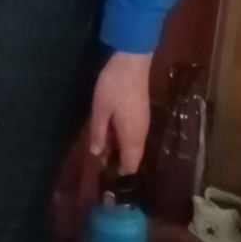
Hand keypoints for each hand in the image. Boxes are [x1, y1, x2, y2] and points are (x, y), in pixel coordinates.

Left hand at [89, 51, 152, 174]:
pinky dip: (123, 138)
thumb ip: (99, 133)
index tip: (105, 178)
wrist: (131, 63)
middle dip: (119, 163)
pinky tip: (109, 132)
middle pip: (133, 156)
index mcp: (132, 137)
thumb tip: (96, 154)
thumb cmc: (113, 87)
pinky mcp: (142, 114)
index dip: (119, 174)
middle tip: (99, 164)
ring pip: (134, 145)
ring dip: (120, 150)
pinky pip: (134, 134)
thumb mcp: (100, 110)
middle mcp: (141, 134)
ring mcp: (144, 123)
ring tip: (101, 150)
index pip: (130, 165)